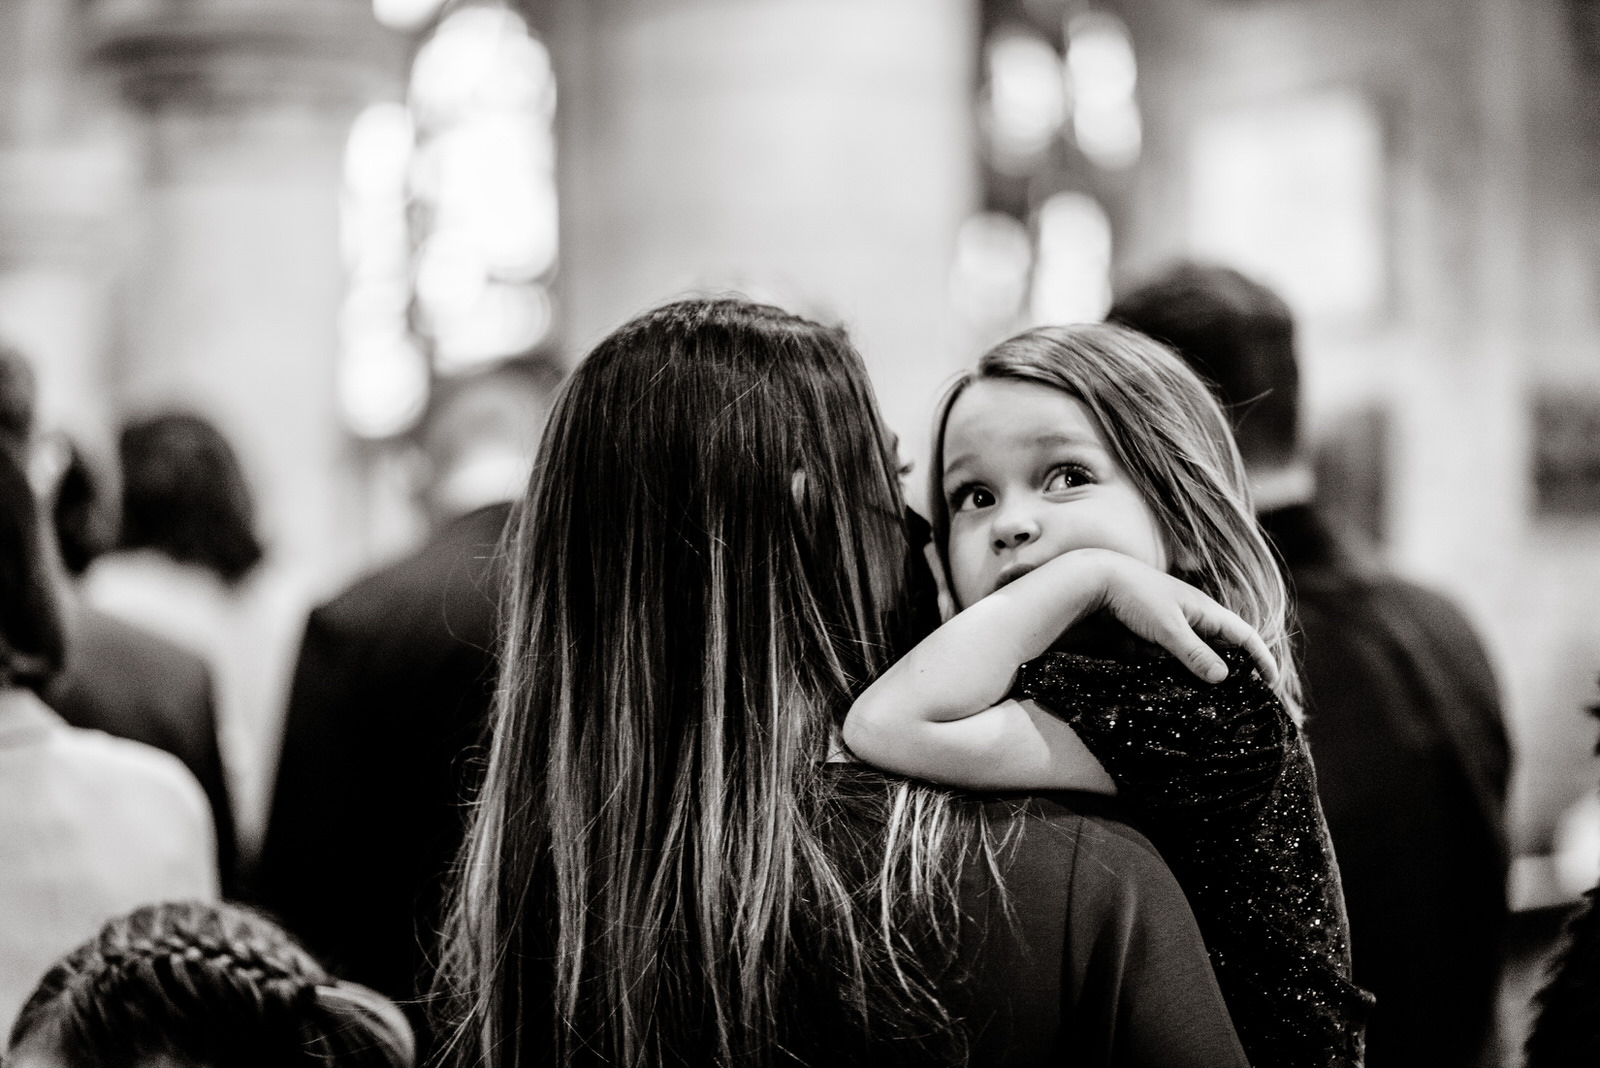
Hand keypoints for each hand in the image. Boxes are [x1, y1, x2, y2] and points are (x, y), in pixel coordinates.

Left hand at [1073, 549, 1278, 685]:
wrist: (1096, 582)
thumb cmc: (1135, 596)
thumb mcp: (1168, 627)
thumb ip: (1194, 652)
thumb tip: (1224, 678)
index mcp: (1205, 611)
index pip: (1244, 635)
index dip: (1261, 657)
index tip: (1272, 681)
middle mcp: (1193, 620)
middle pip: (1224, 649)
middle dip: (1237, 672)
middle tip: (1246, 700)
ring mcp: (1173, 630)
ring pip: (1198, 658)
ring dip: (1206, 677)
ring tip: (1216, 704)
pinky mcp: (1152, 640)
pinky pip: (1173, 662)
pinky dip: (1179, 676)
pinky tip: (1181, 693)